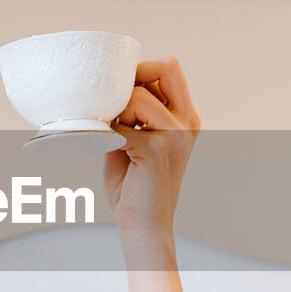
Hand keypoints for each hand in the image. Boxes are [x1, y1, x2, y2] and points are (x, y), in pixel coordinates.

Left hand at [103, 57, 200, 239]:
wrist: (144, 225)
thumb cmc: (134, 186)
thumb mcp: (132, 140)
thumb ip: (127, 115)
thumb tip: (104, 91)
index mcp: (184, 117)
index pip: (168, 69)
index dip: (139, 73)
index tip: (119, 97)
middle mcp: (186, 122)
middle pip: (166, 66)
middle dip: (133, 78)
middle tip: (117, 107)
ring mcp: (175, 134)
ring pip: (138, 95)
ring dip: (117, 112)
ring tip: (115, 136)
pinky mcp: (157, 149)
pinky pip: (122, 125)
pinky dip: (108, 135)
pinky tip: (112, 150)